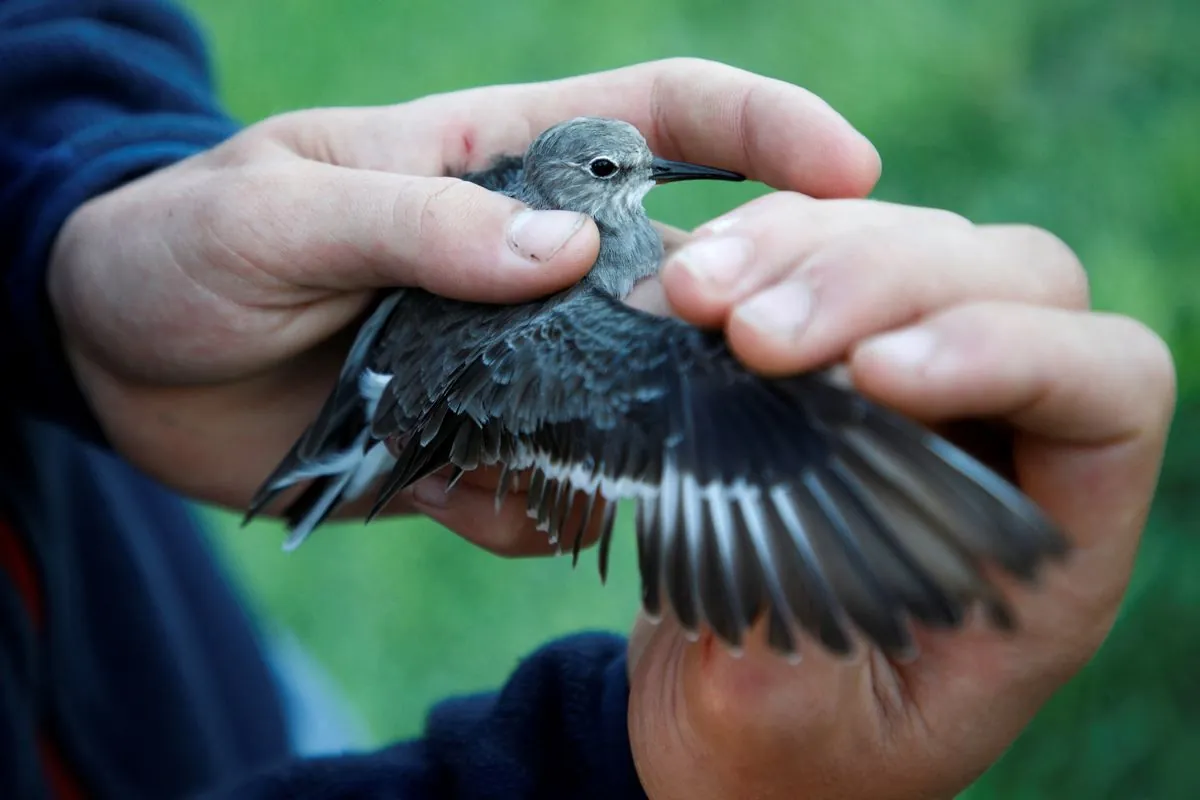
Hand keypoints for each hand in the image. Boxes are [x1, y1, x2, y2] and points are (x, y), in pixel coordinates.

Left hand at [48, 58, 878, 551]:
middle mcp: (528, 261)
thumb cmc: (184, 242)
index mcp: (500, 162)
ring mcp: (510, 361)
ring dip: (648, 441)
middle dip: (743, 314)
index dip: (765, 128)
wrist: (117, 354)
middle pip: (682, 273)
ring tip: (632, 474)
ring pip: (629, 399)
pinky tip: (498, 519)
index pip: (663, 115)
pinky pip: (544, 490)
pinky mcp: (472, 446)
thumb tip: (562, 258)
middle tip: (763, 369)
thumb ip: (419, 224)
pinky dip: (541, 515)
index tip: (851, 173)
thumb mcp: (281, 212)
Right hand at [625, 196, 1175, 798]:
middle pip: (1006, 277)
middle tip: (743, 334)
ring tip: (691, 298)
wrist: (718, 742)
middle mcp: (998, 443)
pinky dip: (747, 251)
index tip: (871, 379)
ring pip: (908, 238)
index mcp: (1043, 552)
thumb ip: (783, 614)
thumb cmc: (779, 760)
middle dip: (875, 281)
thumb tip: (747, 467)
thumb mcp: (784, 729)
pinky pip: (815, 250)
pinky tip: (680, 287)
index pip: (1106, 389)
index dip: (1012, 350)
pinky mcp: (827, 359)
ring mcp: (914, 385)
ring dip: (796, 248)